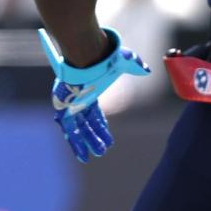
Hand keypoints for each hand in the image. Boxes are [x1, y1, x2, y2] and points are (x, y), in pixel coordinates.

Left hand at [39, 28, 150, 162]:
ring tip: (94, 155)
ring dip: (85, 143)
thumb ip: (134, 66)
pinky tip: (81, 154)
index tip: (108, 140)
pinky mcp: (63, 106)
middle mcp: (78, 99)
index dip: (101, 127)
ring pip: (77, 128)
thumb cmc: (104, 58)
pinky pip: (68, 128)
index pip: (94, 114)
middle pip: (86, 123)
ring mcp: (70, 103)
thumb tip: (147, 70)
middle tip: (102, 151)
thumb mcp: (124, 62)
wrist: (86, 55)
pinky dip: (74, 142)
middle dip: (94, 137)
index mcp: (89, 92)